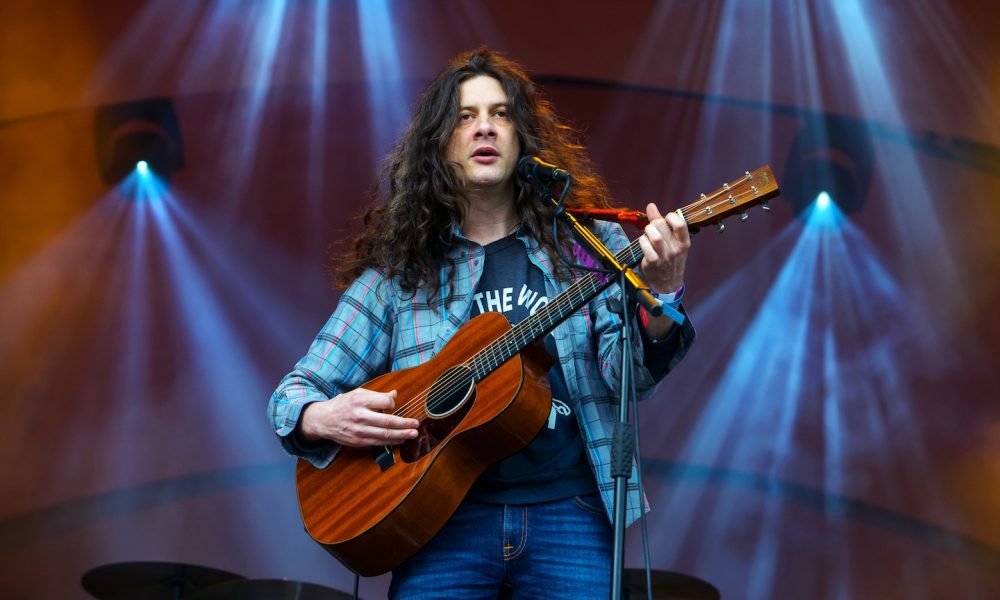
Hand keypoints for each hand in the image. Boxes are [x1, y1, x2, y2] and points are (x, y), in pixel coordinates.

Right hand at [298, 388, 419, 447]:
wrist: (323, 420)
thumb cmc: (342, 404)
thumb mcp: (357, 393)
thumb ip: (376, 395)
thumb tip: (395, 394)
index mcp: (360, 401)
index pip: (384, 402)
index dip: (393, 403)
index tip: (394, 404)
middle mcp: (360, 416)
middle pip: (387, 421)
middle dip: (404, 424)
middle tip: (416, 424)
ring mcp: (359, 431)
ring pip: (384, 435)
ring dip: (401, 435)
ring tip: (413, 434)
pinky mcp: (358, 441)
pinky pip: (378, 443)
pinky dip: (391, 442)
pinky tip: (400, 440)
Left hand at [637, 202, 689, 293]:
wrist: (668, 283)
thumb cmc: (670, 260)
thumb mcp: (673, 242)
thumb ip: (662, 223)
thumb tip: (651, 206)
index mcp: (684, 242)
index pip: (680, 223)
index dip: (670, 217)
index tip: (665, 220)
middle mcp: (676, 249)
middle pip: (662, 226)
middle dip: (654, 223)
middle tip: (652, 228)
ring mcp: (665, 256)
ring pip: (654, 235)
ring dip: (647, 231)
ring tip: (647, 234)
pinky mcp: (653, 262)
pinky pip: (645, 246)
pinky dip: (642, 241)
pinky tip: (643, 243)